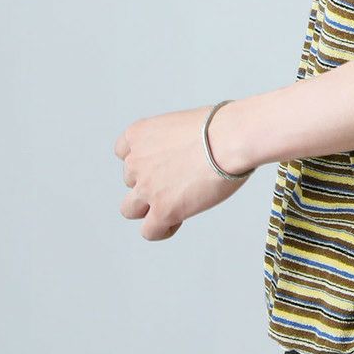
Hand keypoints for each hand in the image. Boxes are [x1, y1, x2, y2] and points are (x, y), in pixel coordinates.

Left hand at [114, 103, 250, 240]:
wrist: (230, 139)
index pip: (123, 151)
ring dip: (149, 207)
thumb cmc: (220, 126)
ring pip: (130, 209)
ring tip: (175, 204)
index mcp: (139, 133)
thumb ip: (173, 140)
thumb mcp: (184, 123)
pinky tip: (179, 219)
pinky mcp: (162, 210)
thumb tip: (189, 153)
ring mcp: (146, 188)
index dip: (143, 159)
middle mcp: (136, 161)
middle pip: (130, 180)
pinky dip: (162, 229)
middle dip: (150, 182)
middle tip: (178, 181)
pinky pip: (150, 231)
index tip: (163, 162)